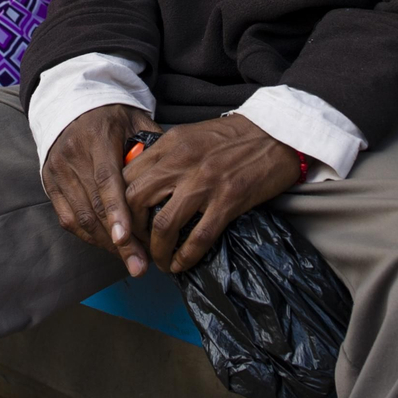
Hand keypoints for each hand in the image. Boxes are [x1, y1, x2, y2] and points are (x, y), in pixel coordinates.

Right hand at [42, 104, 162, 277]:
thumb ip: (152, 146)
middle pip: (94, 206)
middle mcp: (72, 155)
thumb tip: (175, 175)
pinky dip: (89, 236)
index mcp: (96, 137)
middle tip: (140, 264)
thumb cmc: (112, 115)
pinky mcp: (50, 183)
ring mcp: (57, 171)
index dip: (116, 211)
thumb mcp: (136, 120)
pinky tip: (110, 246)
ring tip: (131, 261)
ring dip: (106, 244)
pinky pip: (68, 218)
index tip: (127, 238)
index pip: (106, 180)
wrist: (71, 102)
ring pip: (80, 217)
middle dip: (118, 240)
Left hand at [123, 115, 298, 273]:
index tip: (125, 221)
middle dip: (132, 230)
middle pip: (135, 201)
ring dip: (157, 251)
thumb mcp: (191, 135)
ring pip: (163, 225)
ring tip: (160, 260)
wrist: (277, 133)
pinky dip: (185, 257)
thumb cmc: (235, 136)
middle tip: (138, 244)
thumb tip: (144, 182)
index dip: (119, 204)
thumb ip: (166, 156)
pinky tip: (181, 264)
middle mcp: (181, 162)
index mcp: (170, 144)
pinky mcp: (228, 200)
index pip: (126, 176)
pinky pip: (198, 237)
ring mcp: (204, 182)